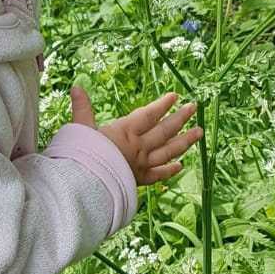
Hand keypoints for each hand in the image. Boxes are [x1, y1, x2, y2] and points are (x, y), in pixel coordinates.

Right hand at [70, 85, 202, 185]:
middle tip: (194, 107)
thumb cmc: (81, 157)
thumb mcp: (79, 129)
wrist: (85, 186)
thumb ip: (82, 108)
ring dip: (185, 141)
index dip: (162, 104)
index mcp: (125, 132)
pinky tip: (181, 165)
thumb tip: (76, 87)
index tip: (175, 96)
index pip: (148, 115)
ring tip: (199, 132)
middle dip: (180, 117)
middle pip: (164, 130)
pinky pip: (159, 174)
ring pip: (168, 151)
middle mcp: (138, 147)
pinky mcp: (139, 180)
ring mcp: (141, 164)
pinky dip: (170, 170)